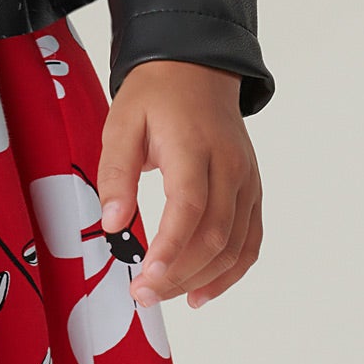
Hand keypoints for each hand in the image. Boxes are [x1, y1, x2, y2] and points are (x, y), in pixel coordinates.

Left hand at [96, 58, 262, 309]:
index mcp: (194, 145)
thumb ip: (116, 173)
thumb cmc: (155, 95)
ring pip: (236, 245)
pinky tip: (202, 291)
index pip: (190, 206)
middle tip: (143, 294)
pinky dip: (231, 272)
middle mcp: (229, 166)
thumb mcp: (122, 122)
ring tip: (165, 295)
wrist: (196, 68)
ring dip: (203, 279)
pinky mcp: (252, 190)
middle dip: (180, 273)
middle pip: (215, 234)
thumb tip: (112, 224)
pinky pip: (250, 241)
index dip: (172, 247)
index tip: (147, 276)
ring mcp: (246, 180)